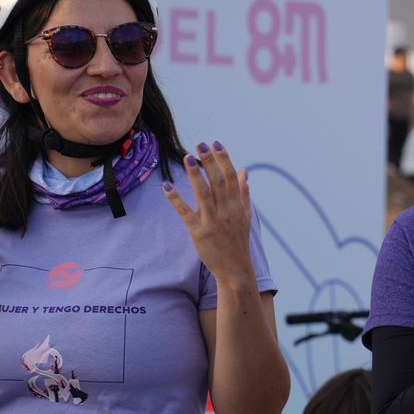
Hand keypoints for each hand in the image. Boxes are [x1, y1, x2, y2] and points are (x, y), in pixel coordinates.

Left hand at [164, 143, 256, 284]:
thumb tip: (245, 171)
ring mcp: (213, 222)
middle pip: (218, 182)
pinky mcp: (199, 233)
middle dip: (210, 162)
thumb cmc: (238, 241)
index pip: (231, 177)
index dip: (224, 159)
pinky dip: (176, 200)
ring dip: (196, 176)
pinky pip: (186, 213)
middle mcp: (227, 211)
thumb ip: (244, 193)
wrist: (236, 269)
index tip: (216, 144)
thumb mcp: (245, 216)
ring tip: (188, 158)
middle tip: (201, 144)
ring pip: (204, 194)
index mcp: (238, 206)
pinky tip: (168, 186)